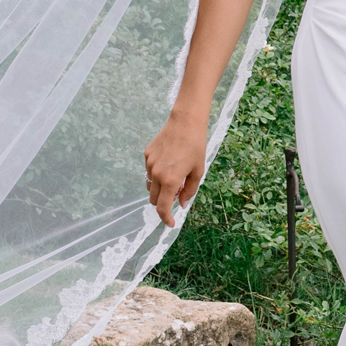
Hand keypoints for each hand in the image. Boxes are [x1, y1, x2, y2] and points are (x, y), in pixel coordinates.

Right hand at [144, 110, 208, 225]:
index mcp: (170, 181)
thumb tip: (182, 204)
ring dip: (159, 189)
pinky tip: (169, 162)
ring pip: (150, 186)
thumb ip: (189, 191)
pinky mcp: (147, 155)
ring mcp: (150, 164)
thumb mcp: (198, 171)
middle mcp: (156, 174)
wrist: (185, 123)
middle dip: (164, 203)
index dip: (166, 218)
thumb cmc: (196, 147)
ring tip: (174, 177)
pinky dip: (157, 174)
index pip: (162, 208)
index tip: (171, 223)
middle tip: (178, 193)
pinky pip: (150, 171)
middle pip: (154, 199)